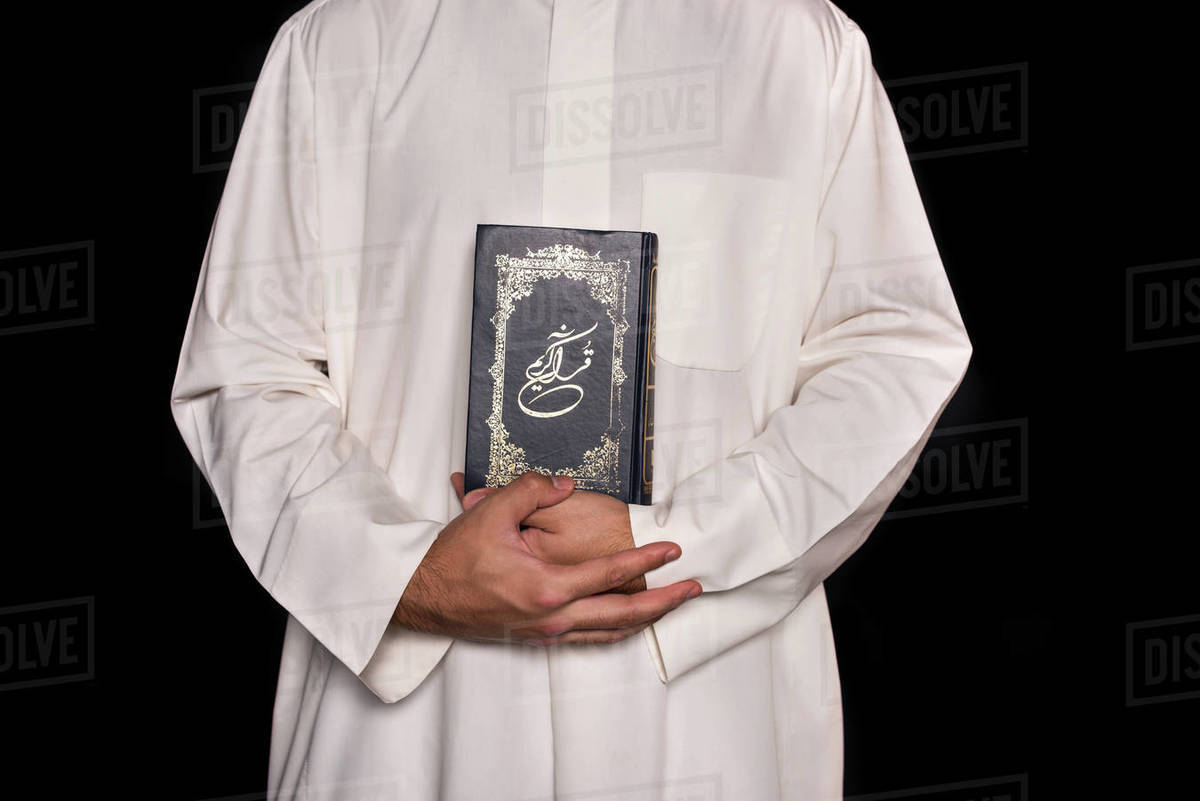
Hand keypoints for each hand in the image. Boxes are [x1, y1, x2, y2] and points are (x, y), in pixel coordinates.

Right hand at [393, 471, 701, 646]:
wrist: (423, 597)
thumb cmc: (453, 559)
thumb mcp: (491, 512)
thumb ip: (532, 489)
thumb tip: (565, 483)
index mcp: (547, 587)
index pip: (612, 573)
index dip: (648, 560)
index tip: (674, 551)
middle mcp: (553, 616)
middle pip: (624, 615)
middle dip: (664, 602)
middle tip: (692, 588)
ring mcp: (546, 631)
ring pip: (609, 632)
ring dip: (645, 619)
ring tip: (670, 605)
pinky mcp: (537, 637)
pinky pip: (588, 638)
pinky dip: (615, 629)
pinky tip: (625, 621)